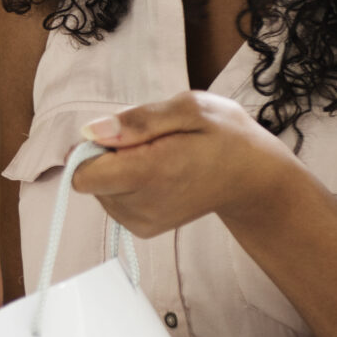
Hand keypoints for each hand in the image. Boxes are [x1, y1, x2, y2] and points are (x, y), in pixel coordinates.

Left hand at [72, 91, 296, 237]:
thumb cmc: (225, 137)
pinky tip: (158, 173)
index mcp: (151, 174)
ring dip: (120, 169)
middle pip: (90, 179)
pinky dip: (127, 184)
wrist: (252, 179)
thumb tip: (91, 132)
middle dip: (110, 156)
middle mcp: (142, 206)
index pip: (84, 175)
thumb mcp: (190, 108)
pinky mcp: (142, 228)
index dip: (93, 148)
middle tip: (153, 143)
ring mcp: (141, 222)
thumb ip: (138, 120)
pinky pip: (112, 201)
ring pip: (99, 190)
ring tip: (160, 157)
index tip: (124, 135)